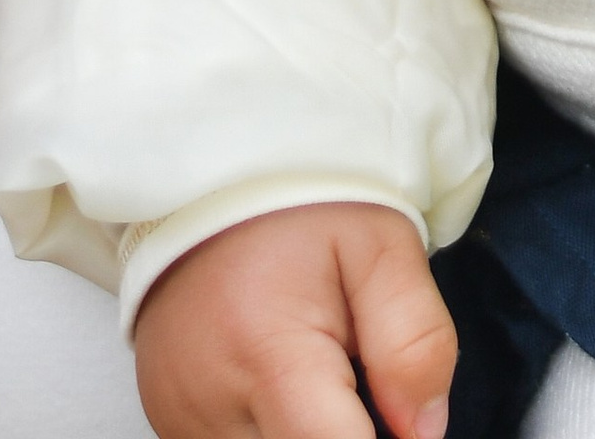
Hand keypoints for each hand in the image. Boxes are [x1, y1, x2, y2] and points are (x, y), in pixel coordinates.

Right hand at [132, 204, 452, 438]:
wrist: (211, 180)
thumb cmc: (301, 207)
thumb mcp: (382, 247)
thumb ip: (415, 342)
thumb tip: (426, 432)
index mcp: (267, 357)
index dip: (385, 438)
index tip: (397, 410)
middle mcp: (210, 407)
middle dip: (341, 429)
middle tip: (351, 367)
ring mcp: (179, 420)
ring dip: (304, 429)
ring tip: (314, 365)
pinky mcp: (168, 423)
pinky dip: (270, 426)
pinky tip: (281, 380)